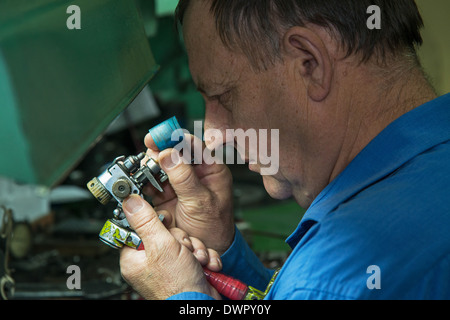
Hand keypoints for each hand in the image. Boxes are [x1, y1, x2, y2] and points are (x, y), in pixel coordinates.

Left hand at [119, 195, 221, 299]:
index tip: (164, 224)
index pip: (139, 228)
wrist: (200, 303)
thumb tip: (130, 202)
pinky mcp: (186, 268)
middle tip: (183, 247)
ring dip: (196, 248)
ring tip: (197, 260)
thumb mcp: (160, 246)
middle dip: (182, 239)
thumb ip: (146, 221)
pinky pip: (196, 251)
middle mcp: (151, 262)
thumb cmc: (177, 286)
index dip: (155, 223)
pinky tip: (205, 265)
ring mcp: (169, 265)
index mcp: (135, 258)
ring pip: (184, 241)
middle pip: (166, 232)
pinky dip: (204, 257)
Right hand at [143, 133, 234, 254]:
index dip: (174, 138)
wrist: (205, 251)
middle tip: (149, 154)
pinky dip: (144, 181)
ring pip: (160, 166)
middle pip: (172, 153)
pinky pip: (151, 182)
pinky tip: (141, 181)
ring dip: (150, 166)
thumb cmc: (214, 227)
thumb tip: (169, 156)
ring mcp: (178, 184)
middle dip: (159, 151)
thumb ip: (185, 179)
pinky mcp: (165, 195)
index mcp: (210, 170)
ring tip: (145, 169)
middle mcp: (193, 174)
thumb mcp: (202, 202)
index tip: (159, 137)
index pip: (192, 145)